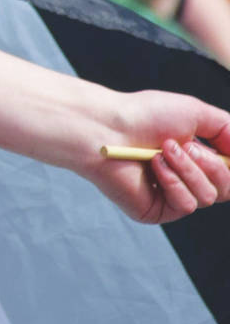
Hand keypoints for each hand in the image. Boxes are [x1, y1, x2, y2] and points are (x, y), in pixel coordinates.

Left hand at [90, 90, 229, 223]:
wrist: (106, 128)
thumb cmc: (144, 116)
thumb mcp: (196, 113)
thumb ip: (228, 130)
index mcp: (195, 156)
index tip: (228, 154)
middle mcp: (185, 177)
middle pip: (227, 188)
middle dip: (212, 165)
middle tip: (185, 146)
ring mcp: (171, 195)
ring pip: (209, 197)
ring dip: (189, 170)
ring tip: (163, 150)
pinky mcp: (156, 210)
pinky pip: (186, 204)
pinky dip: (174, 182)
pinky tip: (154, 166)